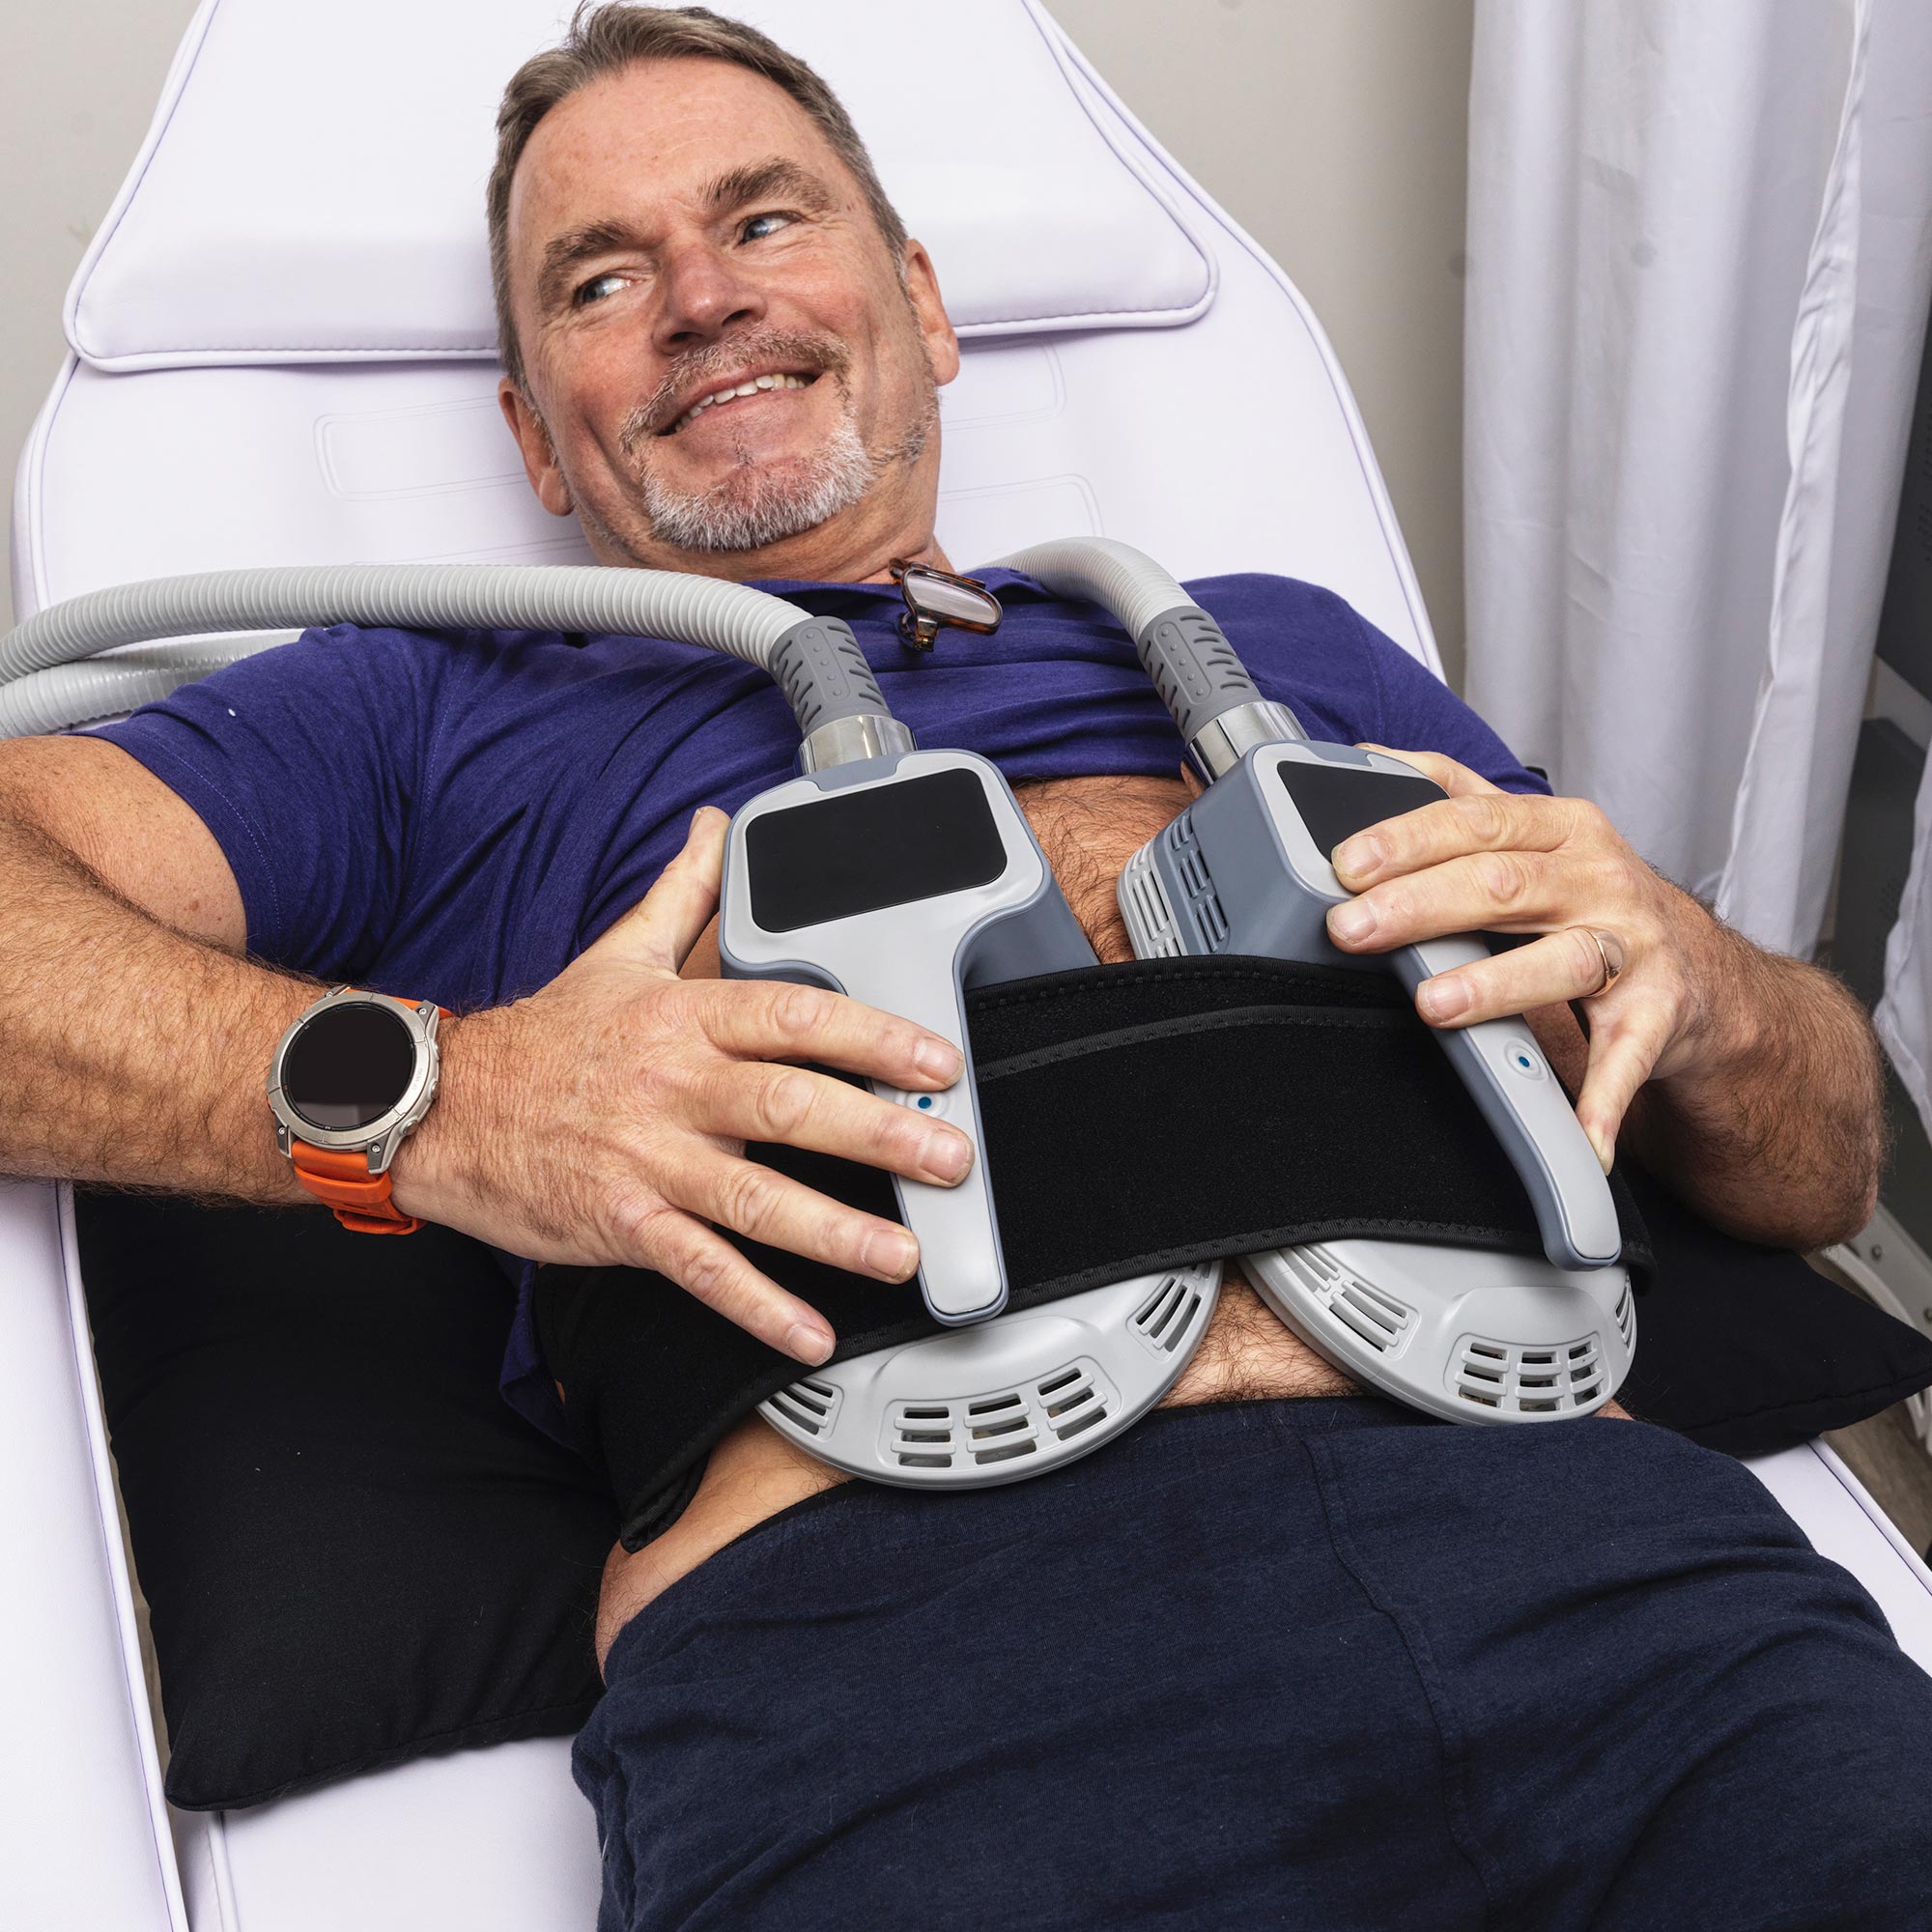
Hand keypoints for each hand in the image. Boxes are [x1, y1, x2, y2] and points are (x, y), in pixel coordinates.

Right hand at [392, 808, 972, 1363]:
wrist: (443, 1107)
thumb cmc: (544, 1038)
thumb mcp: (617, 953)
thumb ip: (684, 894)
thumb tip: (716, 827)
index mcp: (684, 1016)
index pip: (794, 1016)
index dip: (873, 1036)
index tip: (936, 1060)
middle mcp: (673, 1085)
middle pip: (789, 1105)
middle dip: (879, 1133)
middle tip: (950, 1158)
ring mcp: (648, 1158)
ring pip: (753, 1197)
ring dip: (835, 1230)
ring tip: (901, 1253)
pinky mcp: (621, 1222)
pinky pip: (700, 1268)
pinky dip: (756, 1303)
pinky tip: (810, 1331)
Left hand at [1323, 747, 1721, 1171]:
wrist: (1700, 970)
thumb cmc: (1589, 896)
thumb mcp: (1533, 835)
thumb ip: (1458, 800)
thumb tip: (1367, 759)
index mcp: (1561, 828)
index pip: (1478, 820)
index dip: (1409, 838)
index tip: (1347, 862)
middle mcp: (1600, 879)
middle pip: (1504, 883)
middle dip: (1421, 905)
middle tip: (1354, 929)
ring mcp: (1632, 947)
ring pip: (1563, 960)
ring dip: (1496, 984)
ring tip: (1436, 1004)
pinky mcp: (1660, 1014)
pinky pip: (1627, 1057)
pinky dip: (1602, 1098)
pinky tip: (1579, 1136)